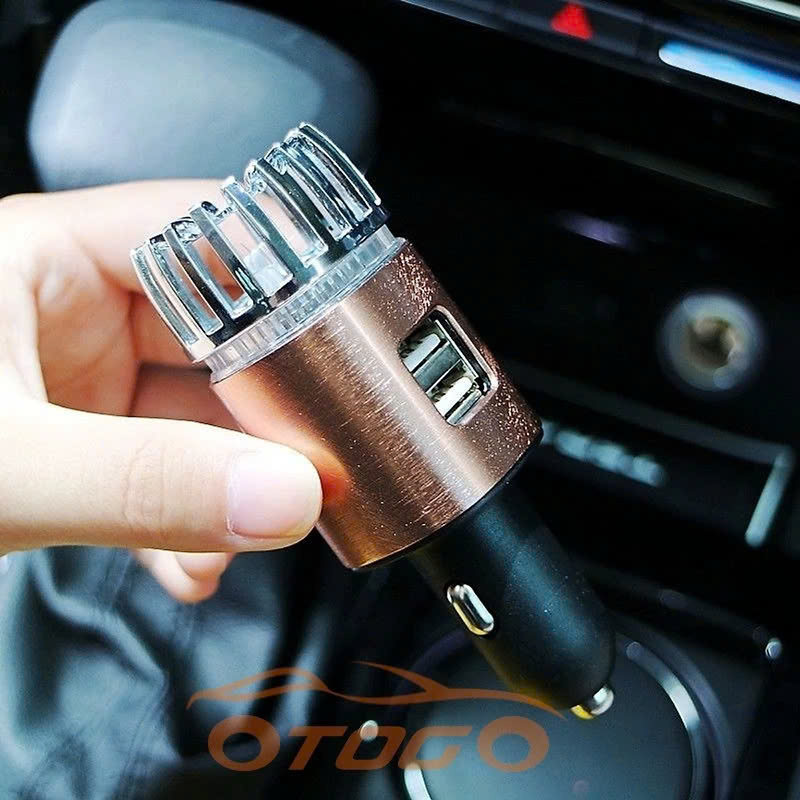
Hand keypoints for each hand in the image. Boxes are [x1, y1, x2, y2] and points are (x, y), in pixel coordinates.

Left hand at [0, 182, 322, 601]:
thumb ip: (141, 485)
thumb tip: (278, 499)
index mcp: (49, 259)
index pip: (207, 237)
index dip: (285, 286)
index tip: (338, 357)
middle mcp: (74, 310)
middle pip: (221, 338)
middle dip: (268, 415)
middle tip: (312, 470)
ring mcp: (80, 383)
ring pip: (199, 417)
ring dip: (231, 485)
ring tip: (250, 533)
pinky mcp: (80, 446)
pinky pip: (165, 470)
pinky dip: (188, 522)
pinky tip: (189, 564)